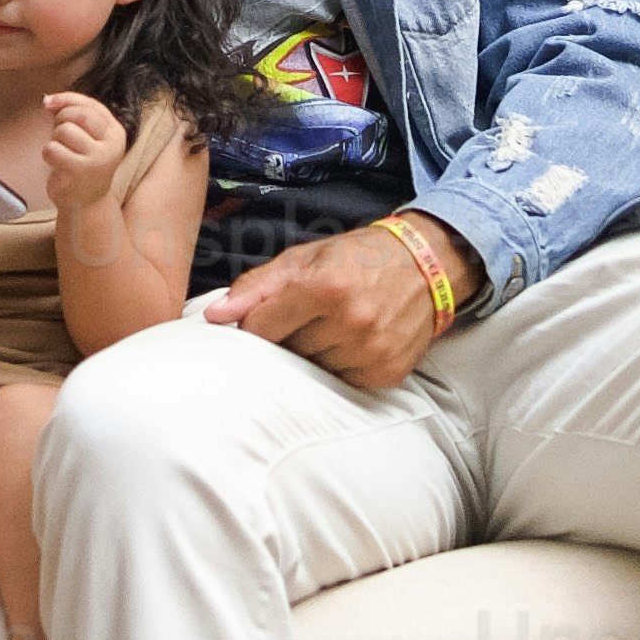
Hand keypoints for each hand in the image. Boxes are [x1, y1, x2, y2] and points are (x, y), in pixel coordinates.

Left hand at [38, 92, 127, 202]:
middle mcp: (111, 146)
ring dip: (54, 139)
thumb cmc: (82, 163)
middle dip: (61, 118)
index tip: (48, 102)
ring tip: (61, 152)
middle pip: (79, 114)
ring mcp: (96, 161)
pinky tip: (57, 165)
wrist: (86, 203)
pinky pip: (51, 149)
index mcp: (116, 133)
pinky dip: (48, 153)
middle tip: (59, 133)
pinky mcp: (77, 173)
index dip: (66, 99)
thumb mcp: (88, 136)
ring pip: (64, 130)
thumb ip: (74, 114)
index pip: (91, 105)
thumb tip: (47, 99)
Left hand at [202, 213, 478, 388]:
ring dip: (314, 353)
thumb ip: (255, 287)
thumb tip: (212, 316)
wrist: (427, 265)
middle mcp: (351, 320)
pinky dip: (340, 365)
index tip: (267, 317)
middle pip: (286, 351)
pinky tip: (353, 342)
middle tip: (309, 316)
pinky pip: (341, 381)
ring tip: (333, 327)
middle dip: (289, 336)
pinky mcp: (386, 372)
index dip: (257, 324)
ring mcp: (371, 350)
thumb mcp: (303, 258)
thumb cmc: (356, 258)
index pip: (260, 328)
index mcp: (323, 286)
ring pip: (313, 369)